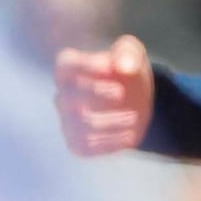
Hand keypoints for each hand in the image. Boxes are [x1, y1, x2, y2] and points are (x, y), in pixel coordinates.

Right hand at [55, 34, 152, 155]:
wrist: (136, 100)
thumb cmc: (127, 71)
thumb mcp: (132, 53)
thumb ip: (128, 53)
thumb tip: (123, 66)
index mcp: (69, 69)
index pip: (65, 65)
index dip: (84, 66)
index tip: (107, 67)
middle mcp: (63, 96)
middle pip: (68, 96)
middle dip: (95, 94)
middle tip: (121, 93)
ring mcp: (68, 121)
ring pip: (80, 124)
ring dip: (110, 121)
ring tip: (134, 116)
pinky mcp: (77, 143)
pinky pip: (86, 146)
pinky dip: (110, 142)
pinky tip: (130, 135)